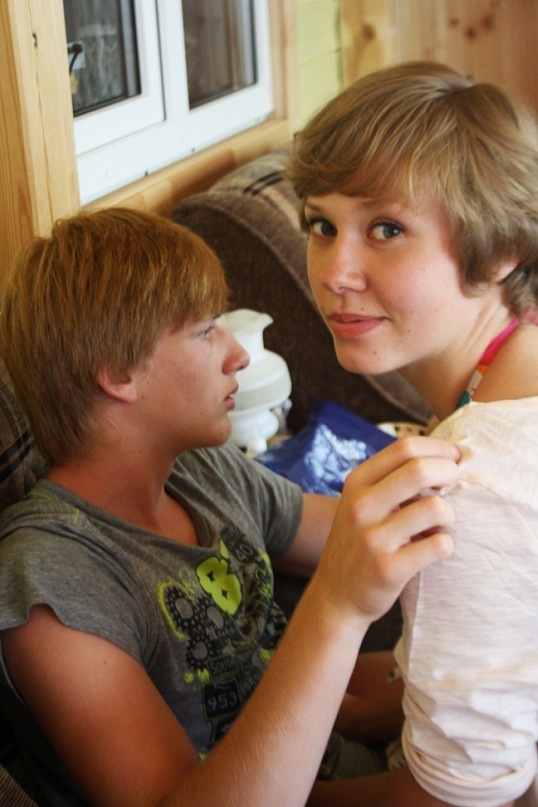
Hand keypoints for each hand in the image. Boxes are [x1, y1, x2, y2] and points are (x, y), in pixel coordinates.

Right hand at [314, 436, 459, 623]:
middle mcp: (361, 506)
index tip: (454, 457)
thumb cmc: (360, 542)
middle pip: (420, 470)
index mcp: (357, 483)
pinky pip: (438, 546)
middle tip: (457, 484)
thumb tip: (443, 457)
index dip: (439, 448)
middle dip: (451, 472)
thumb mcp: (361, 503)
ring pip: (435, 508)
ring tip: (442, 524)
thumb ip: (391, 480)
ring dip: (449, 515)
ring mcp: (372, 538)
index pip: (405, 448)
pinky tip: (435, 548)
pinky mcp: (387, 569)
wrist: (335, 597)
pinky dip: (445, 545)